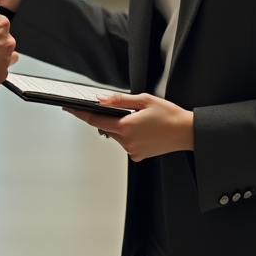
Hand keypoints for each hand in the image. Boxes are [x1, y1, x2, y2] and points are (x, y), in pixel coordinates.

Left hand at [63, 93, 193, 161]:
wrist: (186, 132)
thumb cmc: (169, 115)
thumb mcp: (143, 100)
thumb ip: (119, 100)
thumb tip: (101, 99)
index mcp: (126, 126)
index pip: (95, 119)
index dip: (80, 113)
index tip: (69, 108)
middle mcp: (127, 141)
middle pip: (105, 127)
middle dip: (108, 117)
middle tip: (123, 109)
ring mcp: (132, 150)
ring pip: (116, 135)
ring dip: (120, 126)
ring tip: (140, 120)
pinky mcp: (138, 155)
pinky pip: (126, 143)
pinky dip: (128, 135)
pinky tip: (143, 130)